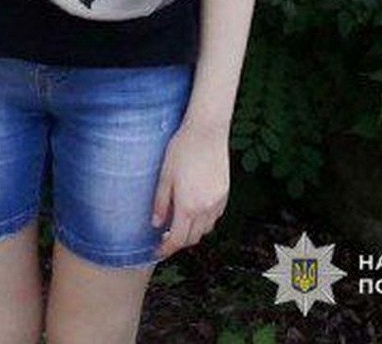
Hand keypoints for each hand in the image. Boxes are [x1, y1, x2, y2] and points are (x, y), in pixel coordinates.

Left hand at [151, 123, 229, 260]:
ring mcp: (218, 201)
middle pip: (193, 238)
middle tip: (166, 237)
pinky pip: (215, 216)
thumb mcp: (165, 175)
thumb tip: (156, 224)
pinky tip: (195, 209)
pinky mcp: (225, 193)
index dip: (166, 250)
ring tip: (180, 222)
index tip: (157, 252)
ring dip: (193, 231)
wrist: (207, 130)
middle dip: (179, 242)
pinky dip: (204, 220)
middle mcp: (206, 208)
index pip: (178, 239)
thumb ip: (161, 202)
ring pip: (206, 229)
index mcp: (188, 206)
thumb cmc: (183, 149)